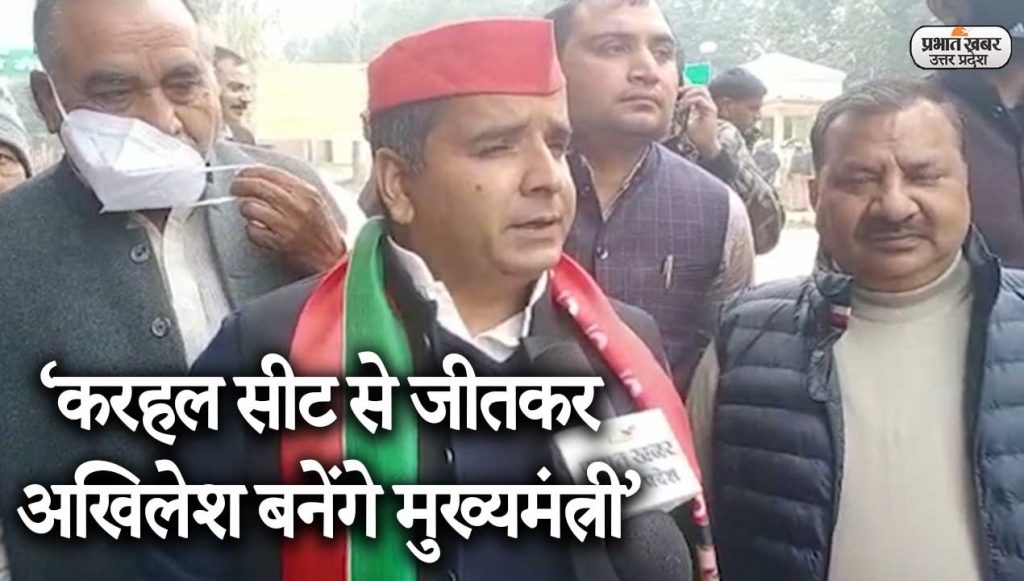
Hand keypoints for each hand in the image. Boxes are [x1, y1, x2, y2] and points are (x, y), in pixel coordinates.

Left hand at [231, 166, 345, 273]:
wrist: (333, 257)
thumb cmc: (322, 229)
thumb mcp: (315, 201)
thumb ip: (293, 187)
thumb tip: (262, 176)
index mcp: (307, 192)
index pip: (271, 173)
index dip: (251, 172)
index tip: (241, 174)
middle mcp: (298, 206)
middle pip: (259, 187)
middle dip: (241, 185)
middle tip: (235, 188)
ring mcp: (288, 225)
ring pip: (252, 207)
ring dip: (245, 208)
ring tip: (248, 210)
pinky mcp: (280, 243)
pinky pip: (253, 231)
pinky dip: (251, 229)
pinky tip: (257, 229)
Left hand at [678, 86, 721, 159]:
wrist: (704, 147)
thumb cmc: (694, 136)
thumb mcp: (684, 120)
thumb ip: (681, 110)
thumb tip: (669, 103)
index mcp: (702, 105)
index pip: (696, 89)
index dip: (685, 89)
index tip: (675, 95)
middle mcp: (708, 104)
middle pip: (699, 87)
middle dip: (687, 89)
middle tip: (677, 96)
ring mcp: (711, 106)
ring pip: (701, 90)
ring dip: (688, 94)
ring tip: (680, 103)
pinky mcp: (711, 111)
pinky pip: (700, 99)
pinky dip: (690, 101)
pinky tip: (682, 107)